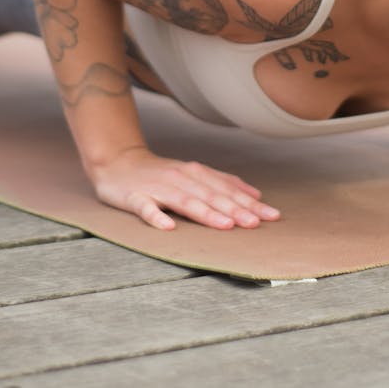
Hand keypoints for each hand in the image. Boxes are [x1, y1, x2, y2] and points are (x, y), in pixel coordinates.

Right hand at [90, 146, 281, 230]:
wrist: (117, 162)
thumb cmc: (159, 173)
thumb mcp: (193, 174)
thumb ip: (221, 183)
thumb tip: (254, 194)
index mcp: (195, 174)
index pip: (226, 190)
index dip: (249, 203)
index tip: (271, 216)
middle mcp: (180, 179)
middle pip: (210, 196)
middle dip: (234, 209)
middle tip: (255, 223)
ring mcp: (157, 188)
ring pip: (185, 202)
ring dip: (206, 214)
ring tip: (225, 225)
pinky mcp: (135, 197)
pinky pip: (145, 209)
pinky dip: (156, 217)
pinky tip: (167, 227)